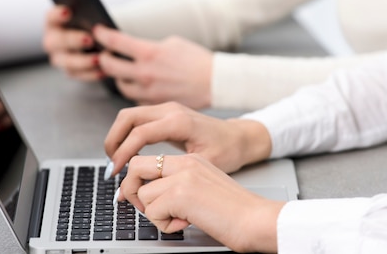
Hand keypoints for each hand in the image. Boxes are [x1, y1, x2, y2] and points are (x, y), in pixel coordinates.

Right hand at [43, 5, 102, 81]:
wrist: (98, 40)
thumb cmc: (92, 24)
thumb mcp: (91, 18)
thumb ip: (90, 17)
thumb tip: (99, 23)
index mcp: (54, 22)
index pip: (51, 16)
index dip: (57, 14)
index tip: (68, 12)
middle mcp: (52, 40)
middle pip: (57, 41)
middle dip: (73, 40)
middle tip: (89, 39)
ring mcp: (59, 57)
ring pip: (67, 62)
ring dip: (83, 61)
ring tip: (98, 59)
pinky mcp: (70, 70)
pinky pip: (79, 74)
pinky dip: (91, 73)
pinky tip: (104, 71)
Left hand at [92, 25, 212, 108]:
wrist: (215, 83)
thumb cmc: (197, 60)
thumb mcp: (172, 43)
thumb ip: (149, 46)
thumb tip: (132, 47)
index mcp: (149, 52)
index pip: (115, 41)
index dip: (103, 35)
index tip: (98, 31)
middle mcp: (145, 73)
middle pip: (109, 66)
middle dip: (103, 59)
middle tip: (104, 55)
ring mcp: (148, 91)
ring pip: (120, 85)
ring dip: (118, 77)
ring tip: (121, 72)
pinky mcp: (153, 104)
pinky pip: (136, 98)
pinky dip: (135, 91)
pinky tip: (139, 85)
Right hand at [104, 101, 271, 174]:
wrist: (240, 137)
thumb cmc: (226, 151)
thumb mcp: (201, 166)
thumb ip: (170, 176)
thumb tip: (144, 191)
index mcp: (179, 122)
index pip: (139, 133)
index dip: (122, 153)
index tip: (115, 172)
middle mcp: (170, 110)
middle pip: (127, 117)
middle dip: (113, 141)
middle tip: (111, 165)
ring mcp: (167, 108)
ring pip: (129, 115)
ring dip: (118, 136)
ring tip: (116, 160)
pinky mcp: (166, 112)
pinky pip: (138, 118)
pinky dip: (127, 133)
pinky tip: (128, 152)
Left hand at [117, 153, 283, 252]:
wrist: (256, 219)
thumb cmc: (235, 211)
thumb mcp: (204, 187)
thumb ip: (180, 185)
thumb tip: (150, 196)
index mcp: (191, 161)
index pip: (149, 161)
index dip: (137, 181)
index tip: (135, 196)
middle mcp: (185, 163)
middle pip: (136, 167)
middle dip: (131, 190)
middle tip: (146, 209)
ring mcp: (182, 176)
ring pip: (143, 195)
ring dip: (156, 214)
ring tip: (181, 219)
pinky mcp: (180, 194)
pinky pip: (152, 212)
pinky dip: (165, 225)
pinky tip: (187, 223)